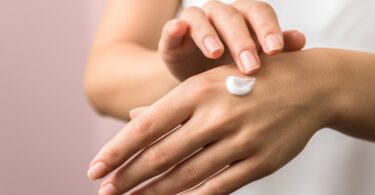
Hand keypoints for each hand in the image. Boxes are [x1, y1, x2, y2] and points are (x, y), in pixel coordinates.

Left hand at [88, 49, 343, 194]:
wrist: (309, 86)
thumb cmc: (251, 80)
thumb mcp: (209, 80)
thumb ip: (172, 103)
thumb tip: (135, 118)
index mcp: (198, 91)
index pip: (147, 126)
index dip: (117, 150)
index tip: (95, 169)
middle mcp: (216, 116)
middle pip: (161, 155)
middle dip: (129, 177)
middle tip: (105, 191)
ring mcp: (240, 140)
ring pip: (187, 176)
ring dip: (155, 192)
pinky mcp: (260, 161)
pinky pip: (219, 186)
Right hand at [159, 0, 305, 80]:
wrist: (197, 83)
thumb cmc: (231, 70)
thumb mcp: (254, 62)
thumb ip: (276, 50)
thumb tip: (300, 39)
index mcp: (244, 19)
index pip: (259, 13)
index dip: (267, 28)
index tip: (276, 50)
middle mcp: (220, 16)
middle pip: (231, 17)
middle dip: (241, 41)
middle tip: (250, 67)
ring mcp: (195, 23)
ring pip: (201, 18)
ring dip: (209, 34)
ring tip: (216, 54)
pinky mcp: (172, 36)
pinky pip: (172, 27)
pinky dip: (174, 27)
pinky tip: (179, 29)